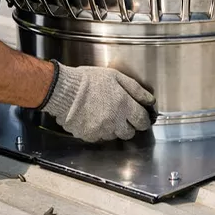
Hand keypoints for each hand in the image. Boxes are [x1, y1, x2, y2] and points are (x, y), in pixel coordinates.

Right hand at [40, 62, 154, 142]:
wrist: (64, 90)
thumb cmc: (88, 81)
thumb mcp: (116, 77)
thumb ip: (136, 90)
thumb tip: (150, 100)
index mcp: (124, 105)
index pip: (142, 121)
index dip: (143, 119)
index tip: (140, 116)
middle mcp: (115, 121)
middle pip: (130, 133)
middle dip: (128, 125)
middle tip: (121, 115)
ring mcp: (102, 131)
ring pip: (115, 136)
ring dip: (113, 128)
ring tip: (104, 114)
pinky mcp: (89, 136)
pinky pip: (100, 137)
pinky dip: (99, 130)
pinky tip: (93, 118)